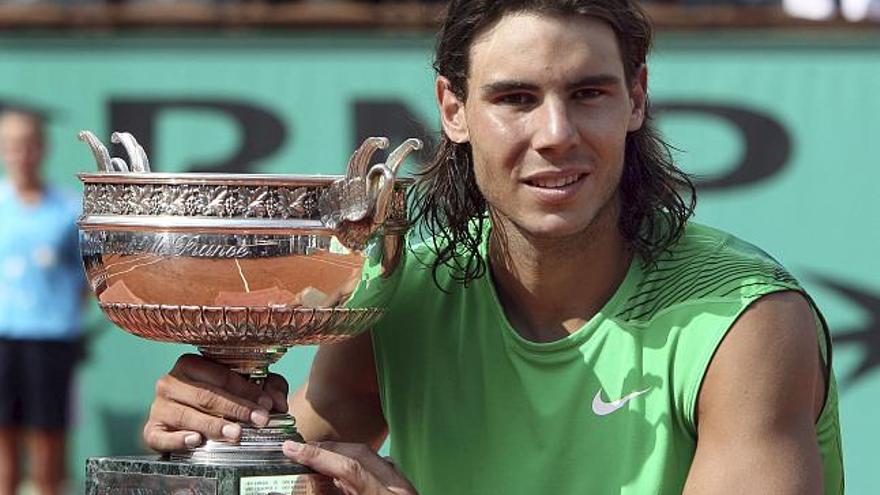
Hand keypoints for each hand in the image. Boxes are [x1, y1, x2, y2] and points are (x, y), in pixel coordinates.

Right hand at [144, 354, 288, 451]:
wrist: (187, 422)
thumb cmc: (218, 399)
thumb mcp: (245, 388)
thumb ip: (266, 387)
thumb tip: (279, 403)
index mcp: (191, 364)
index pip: (222, 376)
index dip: (246, 390)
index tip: (267, 404)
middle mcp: (170, 382)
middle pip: (207, 395)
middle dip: (236, 408)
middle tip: (258, 420)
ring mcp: (159, 406)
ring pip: (187, 415)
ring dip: (213, 425)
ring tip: (235, 433)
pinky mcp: (151, 430)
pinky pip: (161, 436)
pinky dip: (178, 439)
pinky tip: (195, 441)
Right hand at [283, 441, 417, 494]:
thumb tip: (297, 485)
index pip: (349, 467)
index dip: (317, 455)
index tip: (291, 449)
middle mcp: (398, 488)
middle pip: (360, 453)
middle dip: (326, 449)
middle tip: (298, 450)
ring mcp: (403, 486)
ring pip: (370, 456)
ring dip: (339, 454)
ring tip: (313, 456)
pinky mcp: (402, 487)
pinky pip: (378, 466)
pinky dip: (355, 464)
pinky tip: (338, 470)